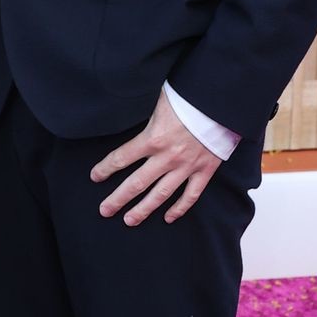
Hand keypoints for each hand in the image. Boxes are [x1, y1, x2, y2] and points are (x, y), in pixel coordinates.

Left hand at [90, 92, 220, 226]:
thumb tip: (126, 104)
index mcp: (153, 138)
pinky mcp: (205, 170)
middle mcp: (167, 157)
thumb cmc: (190, 96)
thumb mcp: (159, 99)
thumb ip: (143, 110)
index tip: (95, 177)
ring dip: (143, 209)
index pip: (121, 158)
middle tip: (105, 210)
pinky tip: (168, 217)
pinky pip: (191, 195)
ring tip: (129, 220)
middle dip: (118, 198)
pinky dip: (179, 208)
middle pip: (136, 183)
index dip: (105, 169)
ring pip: (161, 194)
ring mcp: (187, 166)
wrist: (222, 102)